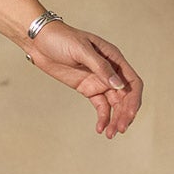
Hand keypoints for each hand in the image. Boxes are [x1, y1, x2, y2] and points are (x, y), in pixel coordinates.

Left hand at [25, 20, 142, 138]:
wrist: (40, 42)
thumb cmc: (62, 39)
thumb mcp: (81, 50)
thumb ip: (101, 67)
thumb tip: (118, 85)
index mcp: (114, 58)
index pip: (132, 82)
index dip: (134, 99)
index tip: (129, 115)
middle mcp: (111, 71)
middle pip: (125, 97)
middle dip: (125, 114)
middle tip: (120, 129)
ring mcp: (99, 81)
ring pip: (114, 104)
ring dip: (115, 119)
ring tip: (111, 134)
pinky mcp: (87, 89)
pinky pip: (100, 106)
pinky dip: (102, 117)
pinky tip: (100, 129)